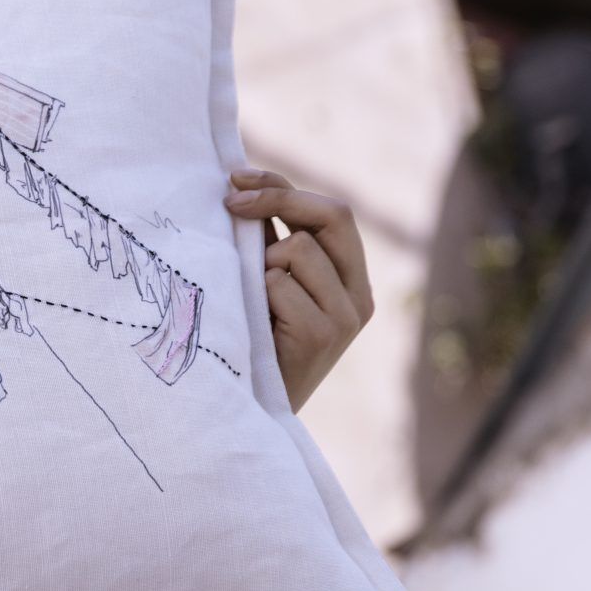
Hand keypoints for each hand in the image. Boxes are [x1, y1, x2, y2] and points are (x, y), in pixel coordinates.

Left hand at [223, 168, 372, 412]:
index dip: (284, 186)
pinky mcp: (322, 335)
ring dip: (260, 265)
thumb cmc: (249, 342)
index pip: (334, 211)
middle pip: (332, 215)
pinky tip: (253, 326)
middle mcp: (360, 297)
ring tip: (252, 305)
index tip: (236, 179)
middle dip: (277, 199)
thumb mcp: (267, 286)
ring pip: (296, 249)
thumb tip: (240, 185)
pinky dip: (255, 295)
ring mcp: (346, 317)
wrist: (248, 411)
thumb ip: (272, 244)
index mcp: (353, 280)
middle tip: (229, 204)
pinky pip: (278, 283)